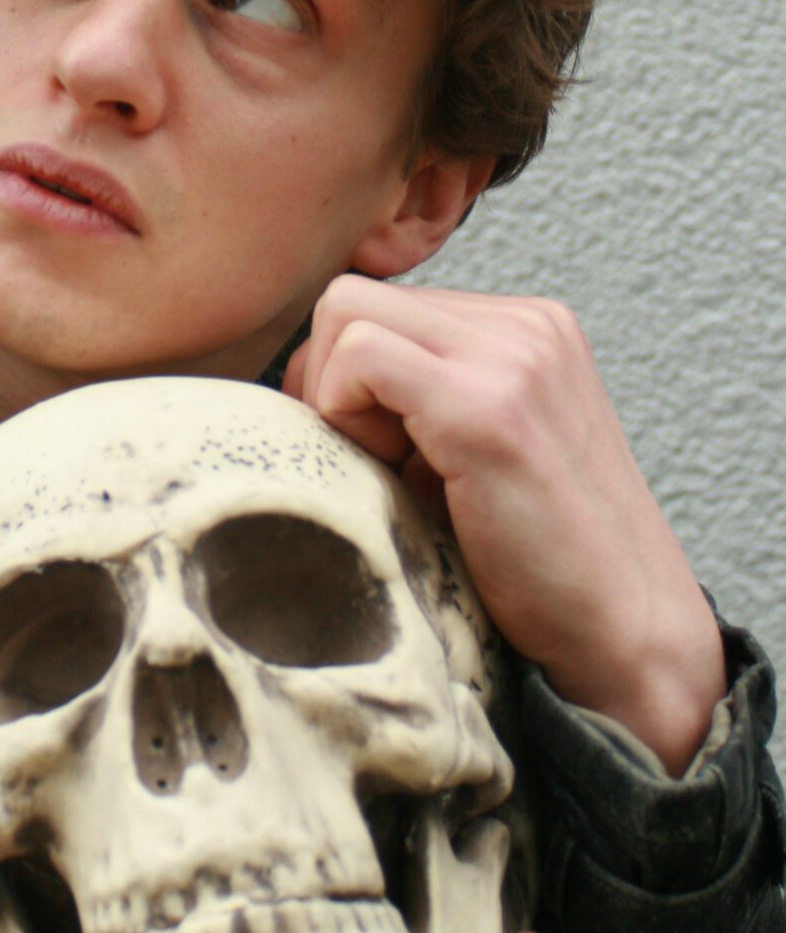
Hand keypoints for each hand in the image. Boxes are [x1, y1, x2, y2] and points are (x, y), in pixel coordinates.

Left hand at [284, 278, 724, 773]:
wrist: (624, 634)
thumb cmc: (538, 558)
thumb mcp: (474, 446)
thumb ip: (418, 394)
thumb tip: (307, 373)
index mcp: (526, 327)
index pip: (382, 303)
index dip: (345, 377)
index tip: (372, 449)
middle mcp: (525, 324)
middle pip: (352, 298)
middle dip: (328, 379)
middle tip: (369, 462)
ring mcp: (513, 356)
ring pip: (345, 313)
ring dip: (337, 396)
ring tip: (393, 470)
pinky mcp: (488, 407)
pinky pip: (359, 356)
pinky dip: (344, 413)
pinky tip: (396, 476)